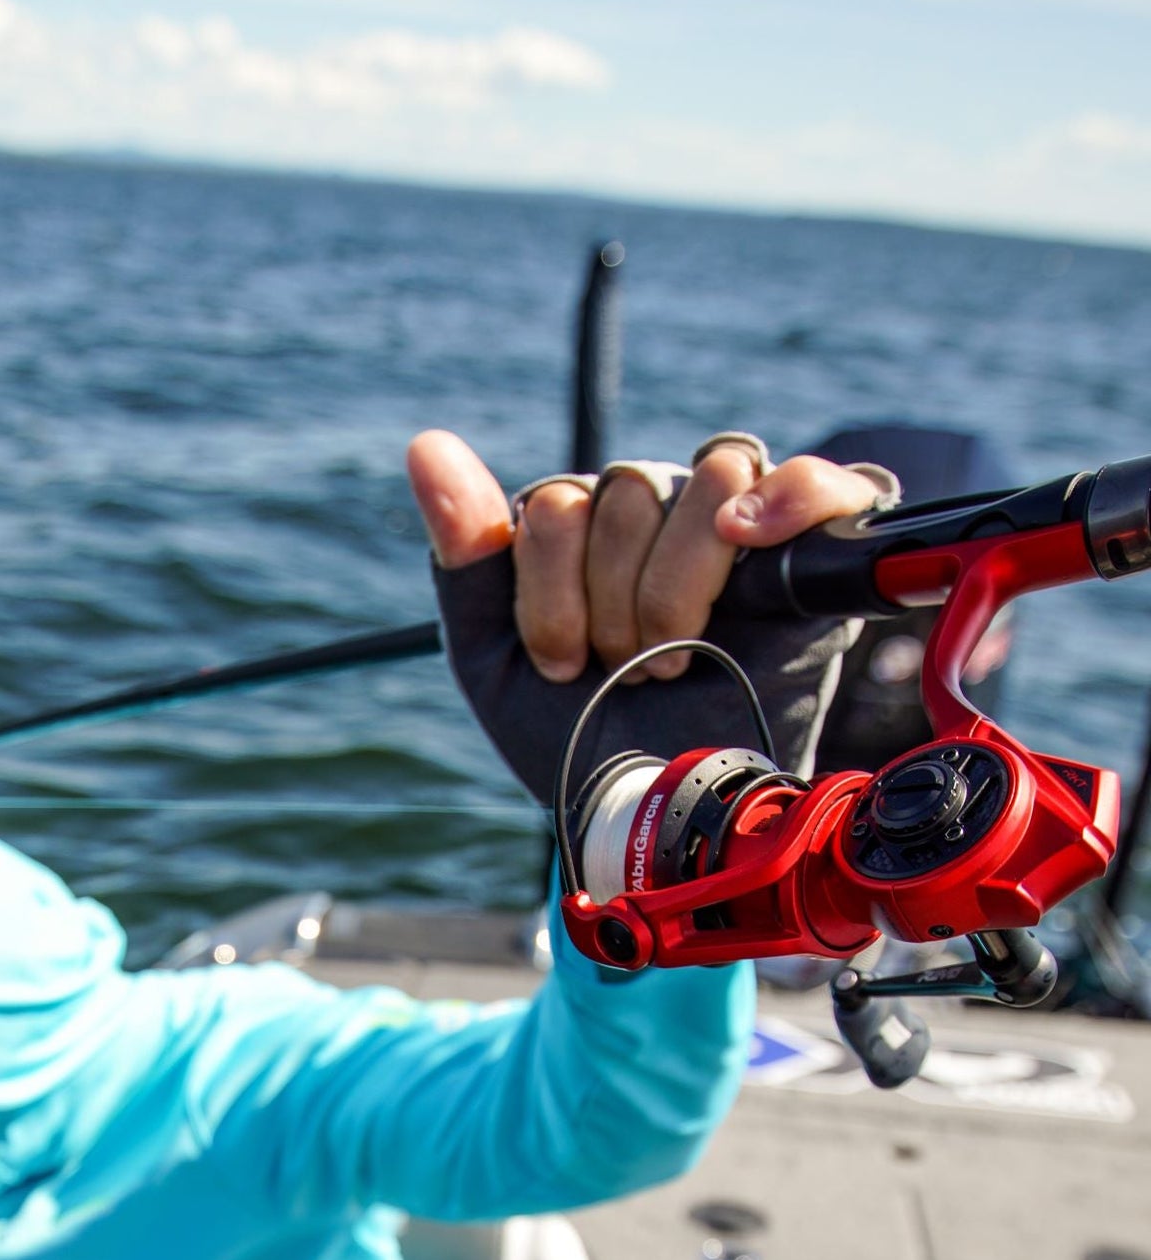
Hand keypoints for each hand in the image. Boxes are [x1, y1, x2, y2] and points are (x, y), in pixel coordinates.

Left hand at [410, 429, 895, 795]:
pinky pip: (833, 483)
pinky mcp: (815, 566)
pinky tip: (746, 536)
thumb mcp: (492, 655)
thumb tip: (425, 443)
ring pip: (713, 478)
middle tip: (627, 674)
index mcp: (589, 523)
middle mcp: (666, 511)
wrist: (652, 816)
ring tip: (673, 660)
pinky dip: (793, 497)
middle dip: (615, 604)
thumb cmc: (576, 736)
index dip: (552, 594)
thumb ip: (463, 549)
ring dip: (678, 589)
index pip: (560, 501)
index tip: (564, 668)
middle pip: (631, 488)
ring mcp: (745, 529)